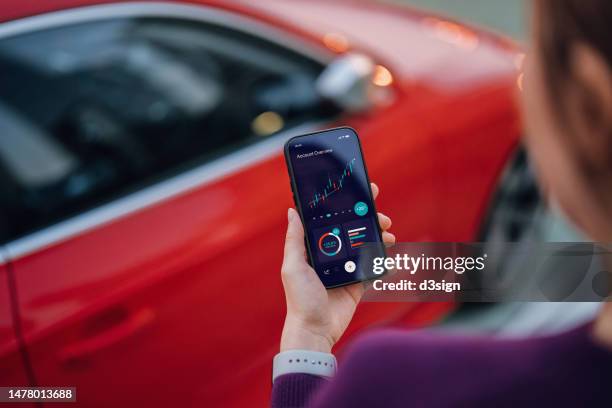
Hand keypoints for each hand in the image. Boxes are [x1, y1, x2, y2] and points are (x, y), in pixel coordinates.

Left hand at [280, 183, 394, 352]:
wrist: (316, 330)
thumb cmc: (300, 299)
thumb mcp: (293, 266)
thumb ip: (295, 240)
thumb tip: (293, 212)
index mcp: (314, 248)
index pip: (330, 220)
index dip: (343, 205)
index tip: (356, 191)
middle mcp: (331, 254)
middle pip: (352, 229)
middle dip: (367, 217)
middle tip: (378, 211)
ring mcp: (346, 267)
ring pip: (366, 244)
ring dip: (378, 235)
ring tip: (387, 233)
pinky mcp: (358, 282)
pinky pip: (374, 265)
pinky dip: (383, 257)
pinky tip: (390, 250)